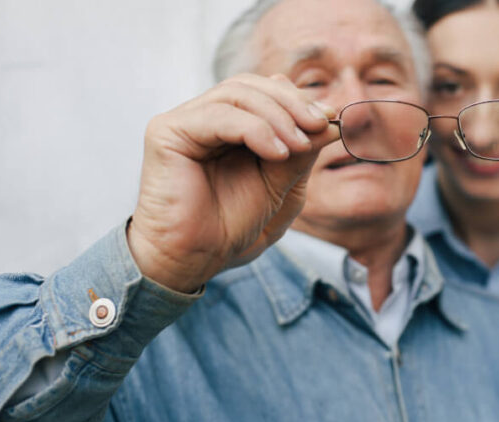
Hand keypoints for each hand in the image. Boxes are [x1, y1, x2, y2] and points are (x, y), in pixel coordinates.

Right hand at [128, 73, 339, 291]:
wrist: (196, 258)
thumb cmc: (230, 225)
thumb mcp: (279, 185)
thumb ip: (300, 152)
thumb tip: (331, 121)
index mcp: (227, 126)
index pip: (263, 91)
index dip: (298, 99)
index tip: (330, 117)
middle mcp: (203, 117)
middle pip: (251, 86)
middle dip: (292, 103)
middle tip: (320, 125)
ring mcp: (184, 122)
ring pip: (237, 93)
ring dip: (278, 116)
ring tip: (300, 144)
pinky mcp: (167, 132)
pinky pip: (219, 116)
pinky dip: (255, 129)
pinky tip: (277, 153)